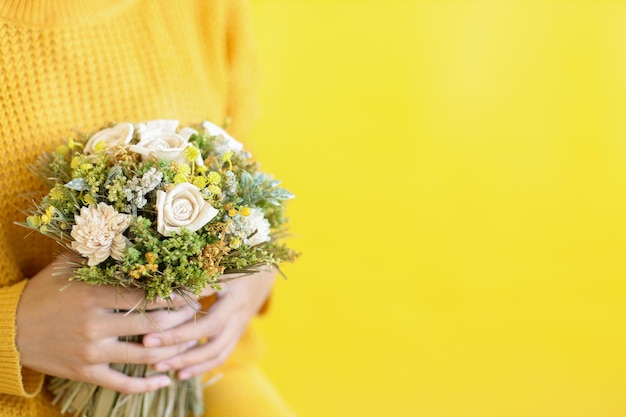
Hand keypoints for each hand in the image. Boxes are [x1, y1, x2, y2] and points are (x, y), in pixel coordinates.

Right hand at [16, 255, 199, 393]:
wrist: (10, 329)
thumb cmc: (46, 292)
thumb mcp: (68, 267)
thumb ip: (100, 252)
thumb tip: (132, 230)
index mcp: (94, 295)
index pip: (146, 296)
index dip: (175, 294)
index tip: (194, 289)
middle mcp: (95, 325)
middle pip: (153, 325)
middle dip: (182, 319)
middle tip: (198, 311)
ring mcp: (91, 352)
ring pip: (144, 354)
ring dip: (172, 349)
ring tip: (191, 342)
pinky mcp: (86, 372)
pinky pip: (122, 383)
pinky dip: (146, 385)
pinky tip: (165, 380)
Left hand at [142, 267, 275, 378]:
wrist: (263, 269)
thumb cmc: (234, 262)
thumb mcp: (215, 266)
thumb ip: (191, 284)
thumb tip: (158, 299)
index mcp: (234, 296)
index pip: (205, 321)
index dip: (178, 331)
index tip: (149, 337)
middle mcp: (239, 314)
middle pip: (211, 340)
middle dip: (180, 351)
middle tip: (150, 355)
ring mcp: (240, 326)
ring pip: (217, 353)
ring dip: (189, 363)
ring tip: (162, 368)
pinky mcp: (237, 333)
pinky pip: (221, 355)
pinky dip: (201, 366)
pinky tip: (181, 373)